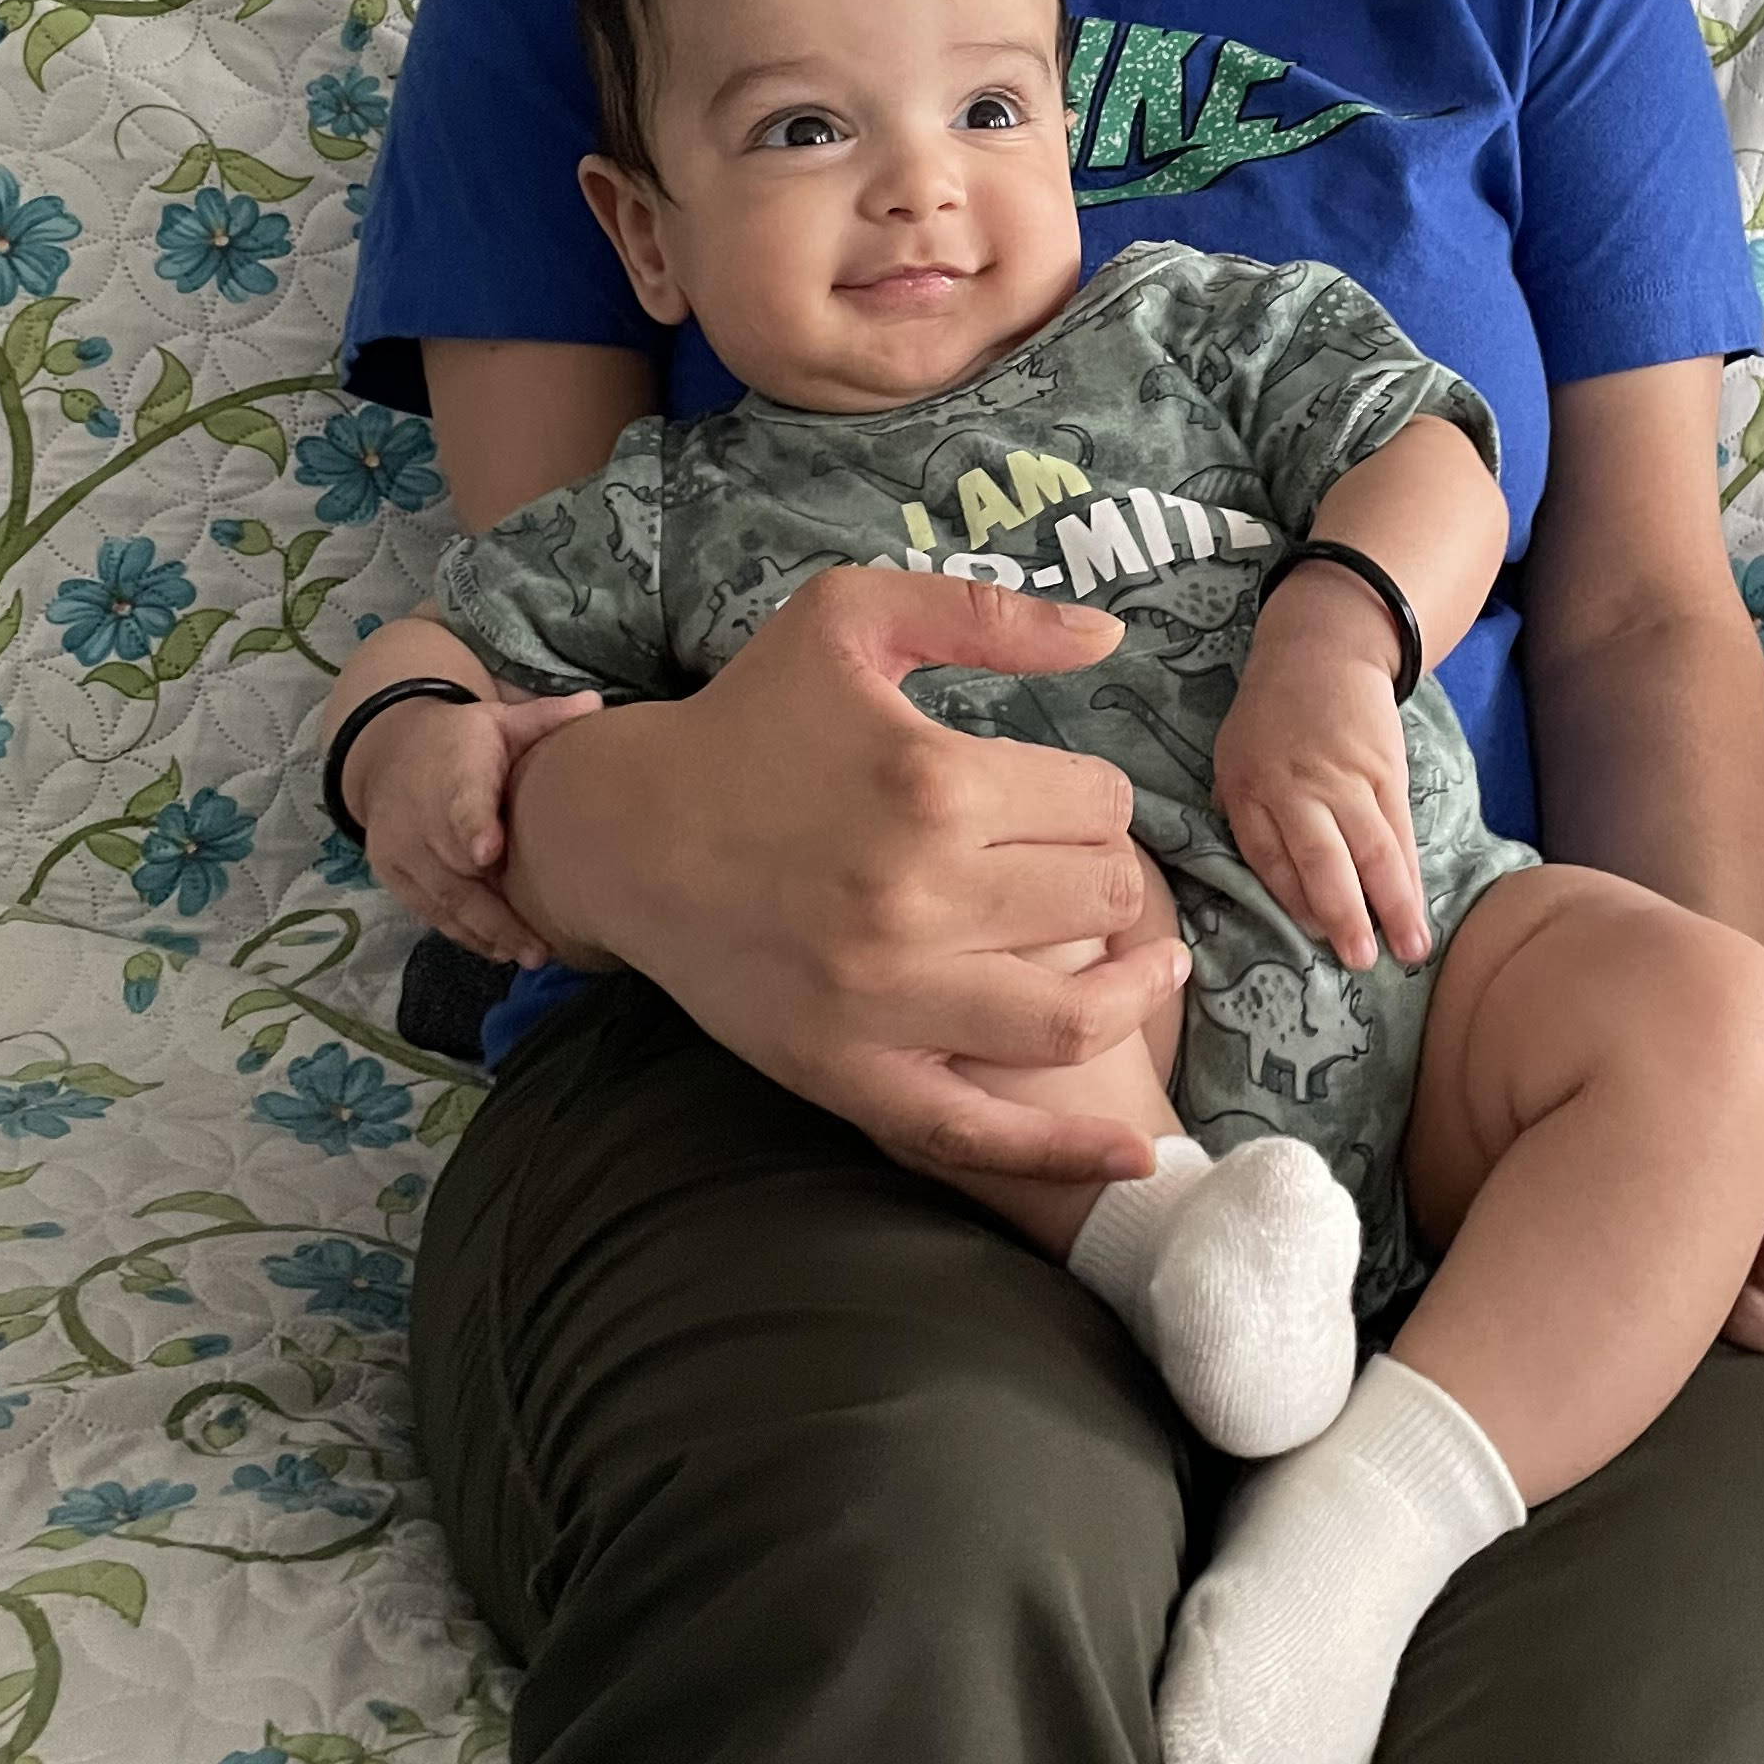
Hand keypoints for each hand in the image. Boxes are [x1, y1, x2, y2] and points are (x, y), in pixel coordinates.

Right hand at [348, 688, 603, 967]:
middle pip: (454, 870)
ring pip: (443, 900)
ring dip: (485, 932)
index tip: (489, 854)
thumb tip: (595, 703)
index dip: (472, 827)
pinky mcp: (393, 872)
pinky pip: (428, 911)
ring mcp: (401, 848)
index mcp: (451, 770)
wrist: (389, 750)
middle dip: (494, 911)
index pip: (459, 802)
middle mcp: (419, 814)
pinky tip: (498, 950)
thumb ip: (544, 717)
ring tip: (528, 956)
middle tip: (539, 945)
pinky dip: (462, 933)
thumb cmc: (464, 740)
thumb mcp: (500, 720)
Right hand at [503, 568, 1193, 1190]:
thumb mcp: (849, 618)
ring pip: (1072, 1013)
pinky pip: (979, 1134)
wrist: (623, 832)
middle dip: (1108, 877)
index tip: (1061, 803)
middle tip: (1075, 872)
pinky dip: (1065, 1151)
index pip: (1099, 804)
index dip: (1094, 798)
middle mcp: (914, 895)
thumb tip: (1110, 635)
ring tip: (1141, 964)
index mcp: (929, 781)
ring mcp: (882, 998)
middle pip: (1100, 900)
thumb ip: (983, 612)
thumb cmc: (745, 717)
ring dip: (1123, 987)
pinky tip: (1130, 1151)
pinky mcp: (847, 1072)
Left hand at [1214, 570, 1429, 971]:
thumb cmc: (1273, 714)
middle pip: (1321, 861)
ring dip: (1392, 904)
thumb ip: (1247, 816)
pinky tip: (1416, 906)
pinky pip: (1399, 830)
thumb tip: (1273, 885)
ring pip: (1371, 851)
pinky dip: (1408, 872)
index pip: (1269, 861)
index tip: (1314, 939)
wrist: (1324, 650)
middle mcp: (1294, 788)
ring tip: (1409, 950)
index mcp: (1248, 790)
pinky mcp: (1385, 770)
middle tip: (1360, 960)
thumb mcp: (1235, 758)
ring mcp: (1344, 779)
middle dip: (1343, 916)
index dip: (1293, 904)